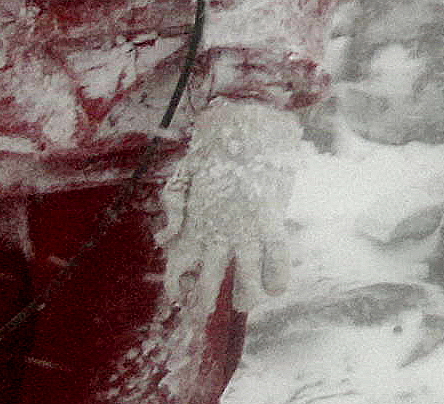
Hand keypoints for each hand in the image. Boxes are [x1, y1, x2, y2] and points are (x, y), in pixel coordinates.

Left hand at [160, 99, 300, 312]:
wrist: (246, 126)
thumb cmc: (215, 151)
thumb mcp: (185, 176)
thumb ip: (174, 206)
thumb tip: (165, 239)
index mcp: (195, 222)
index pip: (179, 266)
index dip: (177, 286)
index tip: (180, 294)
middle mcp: (218, 232)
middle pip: (209, 282)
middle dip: (203, 305)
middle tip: (202, 316)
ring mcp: (245, 229)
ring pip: (247, 280)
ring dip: (245, 297)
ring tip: (243, 302)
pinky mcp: (270, 219)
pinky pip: (278, 258)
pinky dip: (277, 277)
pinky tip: (274, 287)